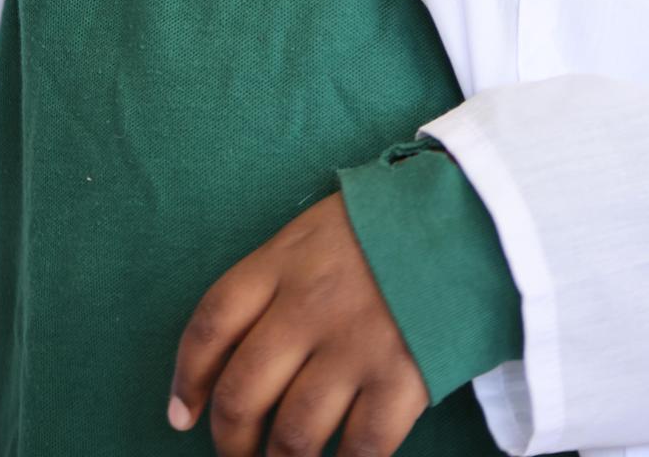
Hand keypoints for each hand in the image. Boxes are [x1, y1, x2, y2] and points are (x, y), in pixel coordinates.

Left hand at [167, 189, 428, 455]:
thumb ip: (274, 282)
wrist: (467, 215)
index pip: (211, 324)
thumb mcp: (313, 233)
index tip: (182, 415)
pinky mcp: (402, 377)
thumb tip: (231, 352)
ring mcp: (355, 345)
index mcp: (281, 262)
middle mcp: (308, 306)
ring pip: (293, 434)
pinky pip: (360, 449)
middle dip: (230, 441)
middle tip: (236, 456)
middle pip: (242, 392)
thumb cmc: (383, 228)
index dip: (187, 379)